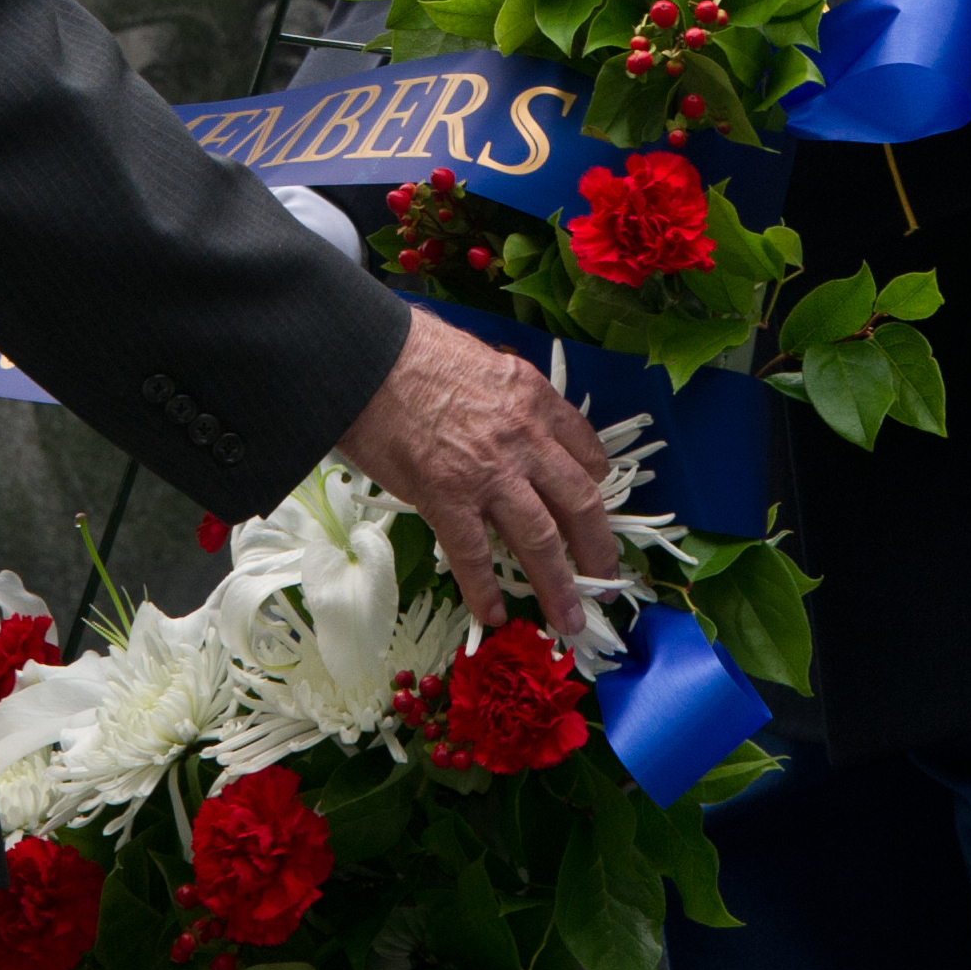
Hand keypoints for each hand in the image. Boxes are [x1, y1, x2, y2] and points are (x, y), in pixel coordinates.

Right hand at [336, 308, 613, 631]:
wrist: (364, 356)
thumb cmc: (412, 350)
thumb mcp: (483, 360)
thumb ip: (507, 397)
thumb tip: (508, 423)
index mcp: (534, 398)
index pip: (586, 451)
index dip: (594, 487)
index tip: (591, 509)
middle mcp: (524, 436)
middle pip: (580, 503)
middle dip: (598, 550)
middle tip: (605, 581)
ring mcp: (488, 471)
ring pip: (540, 538)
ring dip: (559, 586)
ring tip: (568, 619)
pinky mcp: (446, 496)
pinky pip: (474, 554)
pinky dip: (485, 589)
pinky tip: (493, 614)